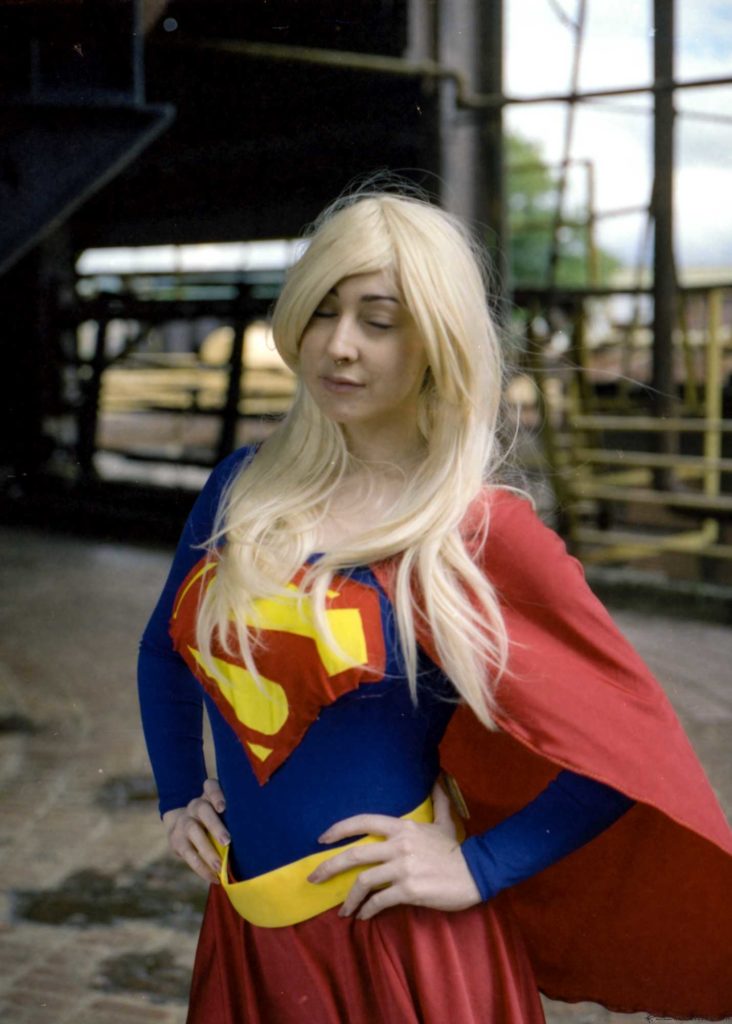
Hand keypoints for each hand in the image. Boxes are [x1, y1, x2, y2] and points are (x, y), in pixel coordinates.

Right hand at [162, 778, 229, 884]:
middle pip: (202, 809)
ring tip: (219, 865)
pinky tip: (213, 877)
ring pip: (192, 831)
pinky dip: (201, 868)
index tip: (224, 807)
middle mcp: (194, 805)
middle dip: (214, 825)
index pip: (210, 786)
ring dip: (207, 849)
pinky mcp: (177, 841)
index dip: (216, 795)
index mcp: (208, 795)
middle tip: (227, 841)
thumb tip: (264, 828)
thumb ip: (236, 815)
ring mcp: (184, 822)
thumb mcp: (223, 812)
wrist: (182, 825)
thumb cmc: (215, 820)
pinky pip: (188, 854)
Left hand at [307, 780, 480, 919]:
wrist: (477, 872)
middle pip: (355, 854)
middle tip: (313, 879)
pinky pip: (380, 901)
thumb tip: (438, 776)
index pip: (363, 822)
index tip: (321, 839)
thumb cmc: (456, 849)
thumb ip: (438, 799)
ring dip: (350, 899)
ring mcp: (403, 868)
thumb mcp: (445, 821)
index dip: (339, 829)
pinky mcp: (409, 890)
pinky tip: (364, 917)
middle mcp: (399, 845)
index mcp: (402, 827)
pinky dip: (368, 910)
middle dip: (329, 866)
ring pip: (364, 881)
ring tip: (343, 910)